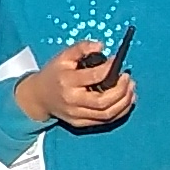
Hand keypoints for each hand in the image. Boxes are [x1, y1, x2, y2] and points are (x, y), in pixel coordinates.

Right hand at [13, 42, 135, 129]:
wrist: (38, 96)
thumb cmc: (54, 74)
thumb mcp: (63, 56)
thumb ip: (82, 48)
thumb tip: (101, 46)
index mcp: (67, 81)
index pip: (94, 76)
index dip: (110, 68)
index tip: (117, 60)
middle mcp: (72, 101)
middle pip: (103, 101)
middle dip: (121, 90)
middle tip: (128, 78)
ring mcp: (76, 114)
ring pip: (107, 114)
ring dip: (124, 102)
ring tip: (131, 89)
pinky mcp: (80, 123)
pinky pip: (105, 121)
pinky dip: (120, 112)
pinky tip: (126, 101)